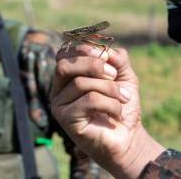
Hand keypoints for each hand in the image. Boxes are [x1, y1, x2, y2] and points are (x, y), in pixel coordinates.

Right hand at [51, 45, 164, 178]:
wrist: (128, 136)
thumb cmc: (121, 105)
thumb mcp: (123, 77)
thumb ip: (117, 60)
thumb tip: (107, 51)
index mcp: (68, 77)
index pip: (63, 55)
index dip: (81, 49)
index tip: (104, 54)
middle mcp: (58, 90)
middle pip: (65, 66)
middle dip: (92, 65)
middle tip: (113, 75)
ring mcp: (59, 105)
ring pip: (80, 83)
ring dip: (110, 89)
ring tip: (123, 99)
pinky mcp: (66, 119)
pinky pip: (88, 100)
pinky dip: (110, 104)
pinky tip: (117, 114)